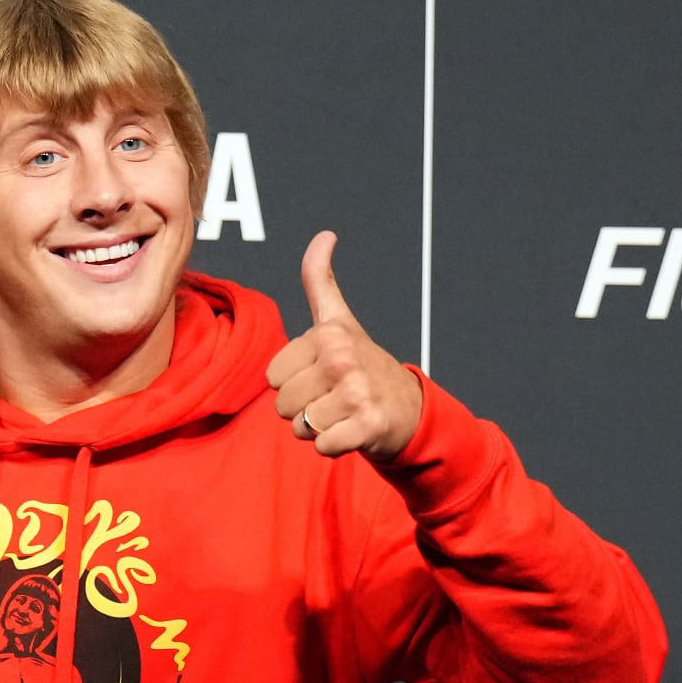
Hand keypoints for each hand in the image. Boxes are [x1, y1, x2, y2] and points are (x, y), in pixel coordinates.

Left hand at [266, 231, 421, 458]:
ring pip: (300, 427)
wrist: (409, 408)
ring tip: (342, 414)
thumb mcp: (339, 320)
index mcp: (327, 336)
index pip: (272, 378)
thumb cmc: (364, 364)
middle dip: (303, 409)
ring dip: (317, 429)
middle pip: (283, 405)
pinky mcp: (367, 425)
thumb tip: (324, 235)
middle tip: (332, 399)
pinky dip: (334, 446)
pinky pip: (322, 447)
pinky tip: (352, 431)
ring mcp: (355, 393)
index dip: (292, 383)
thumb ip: (320, 280)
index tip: (320, 376)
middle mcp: (341, 360)